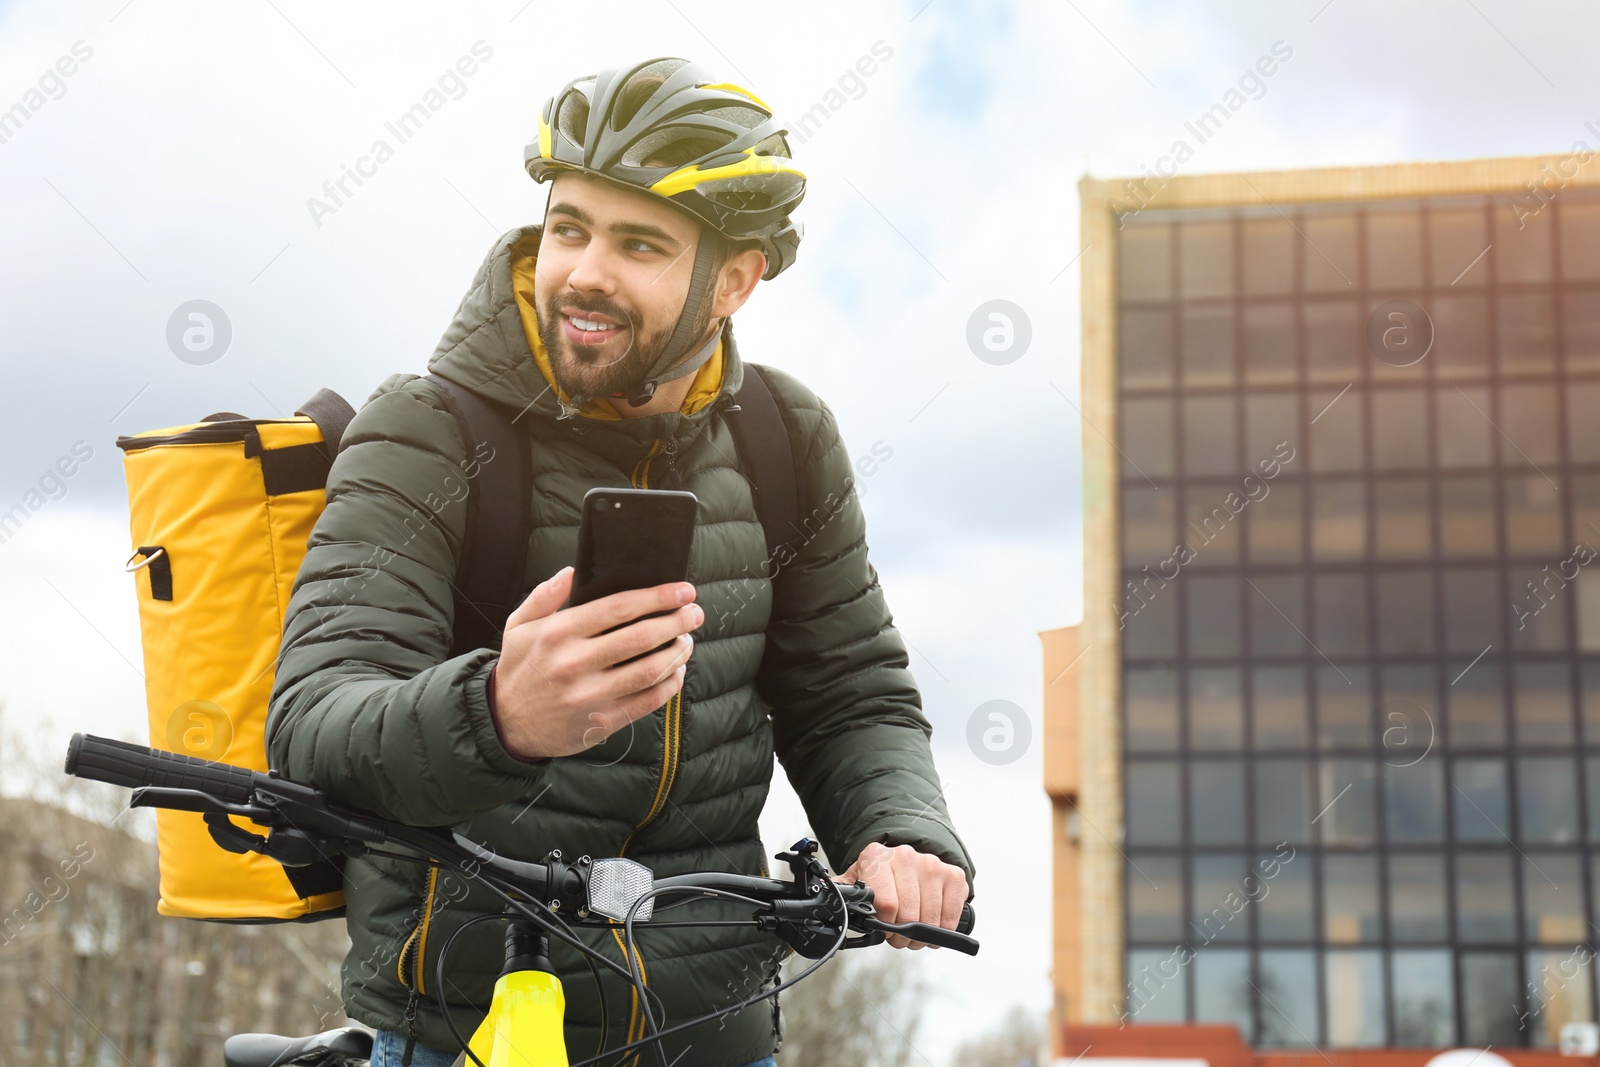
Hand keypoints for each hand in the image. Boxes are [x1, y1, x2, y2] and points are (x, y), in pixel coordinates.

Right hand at [490, 566, 702, 758]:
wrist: (506, 723)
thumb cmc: (519, 668)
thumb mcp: (519, 625)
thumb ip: (545, 595)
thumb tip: (574, 571)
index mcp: (558, 633)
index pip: (618, 607)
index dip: (656, 597)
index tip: (682, 590)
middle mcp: (575, 663)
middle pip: (641, 637)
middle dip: (676, 621)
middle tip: (694, 612)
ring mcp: (590, 695)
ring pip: (649, 670)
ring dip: (677, 652)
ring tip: (688, 640)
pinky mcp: (602, 721)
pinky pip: (646, 701)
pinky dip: (669, 685)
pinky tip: (676, 671)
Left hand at [838, 843, 967, 949]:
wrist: (905, 859)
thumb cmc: (879, 876)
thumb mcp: (857, 881)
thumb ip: (842, 892)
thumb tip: (824, 902)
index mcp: (877, 857)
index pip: (886, 904)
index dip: (884, 926)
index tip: (883, 930)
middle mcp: (906, 856)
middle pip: (909, 915)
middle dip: (902, 936)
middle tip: (898, 937)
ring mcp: (932, 865)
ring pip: (931, 919)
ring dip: (923, 936)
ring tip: (914, 931)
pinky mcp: (953, 875)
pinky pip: (952, 915)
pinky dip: (944, 929)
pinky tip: (934, 925)